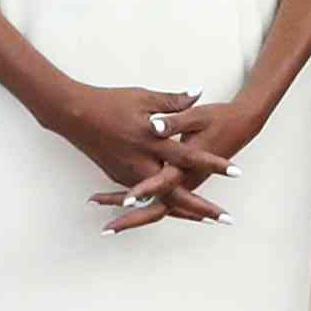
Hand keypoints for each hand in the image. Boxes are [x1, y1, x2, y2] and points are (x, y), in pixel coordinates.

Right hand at [53, 84, 238, 234]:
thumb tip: (198, 92)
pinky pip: (146, 197)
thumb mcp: (145, 98)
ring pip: (160, 201)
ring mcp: (129, 174)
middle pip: (176, 194)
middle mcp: (141, 163)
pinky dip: (162, 204)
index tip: (236, 172)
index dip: (214, 164)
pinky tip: (177, 210)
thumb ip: (174, 101)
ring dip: (184, 211)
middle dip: (202, 208)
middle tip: (226, 219)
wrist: (73, 114)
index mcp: (151, 141)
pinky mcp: (120, 177)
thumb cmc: (110, 102)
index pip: (190, 156)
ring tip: (206, 219)